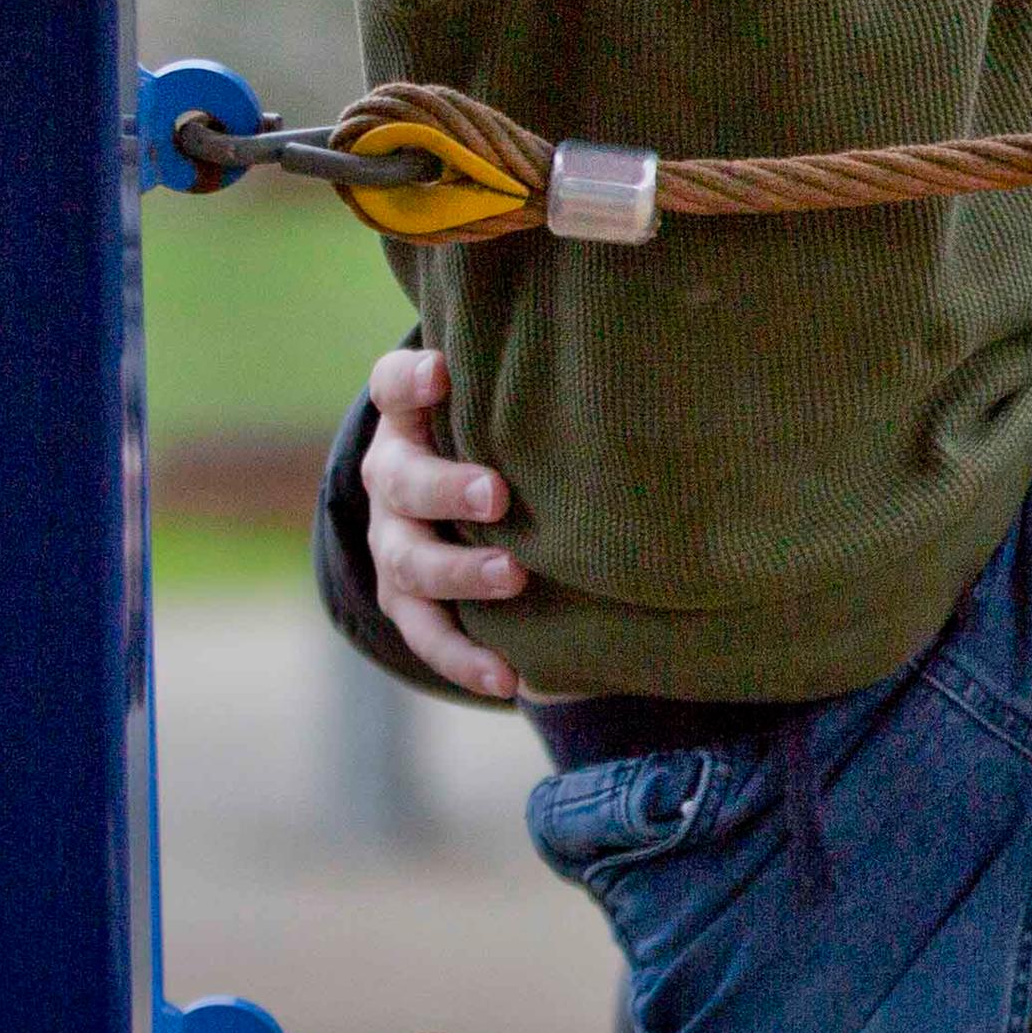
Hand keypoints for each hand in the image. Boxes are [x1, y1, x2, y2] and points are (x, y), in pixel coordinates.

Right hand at [359, 344, 527, 702]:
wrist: (454, 499)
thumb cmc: (501, 438)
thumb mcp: (504, 403)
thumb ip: (539, 385)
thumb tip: (640, 354)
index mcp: (409, 421)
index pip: (393, 388)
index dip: (411, 381)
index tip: (443, 372)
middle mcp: (391, 479)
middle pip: (403, 482)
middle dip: (447, 490)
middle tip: (496, 495)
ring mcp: (393, 543)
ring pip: (409, 563)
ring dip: (461, 574)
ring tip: (514, 577)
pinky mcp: (405, 599)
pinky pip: (428, 634)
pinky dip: (464, 657)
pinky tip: (507, 678)